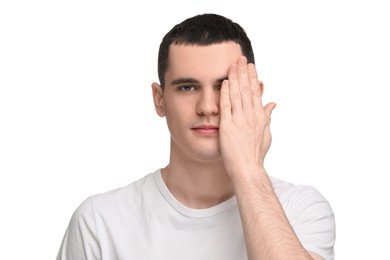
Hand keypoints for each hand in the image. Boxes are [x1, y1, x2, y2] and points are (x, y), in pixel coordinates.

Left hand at [219, 56, 275, 178]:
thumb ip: (268, 117)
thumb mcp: (266, 134)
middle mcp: (251, 116)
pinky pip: (226, 106)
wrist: (248, 169)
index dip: (252, 77)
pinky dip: (225, 93)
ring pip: (237, 94)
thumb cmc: (256, 154)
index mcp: (260, 117)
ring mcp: (239, 120)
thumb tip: (272, 103)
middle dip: (243, 72)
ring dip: (234, 78)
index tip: (250, 66)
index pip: (256, 92)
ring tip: (232, 64)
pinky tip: (223, 82)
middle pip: (247, 89)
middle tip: (240, 58)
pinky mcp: (228, 126)